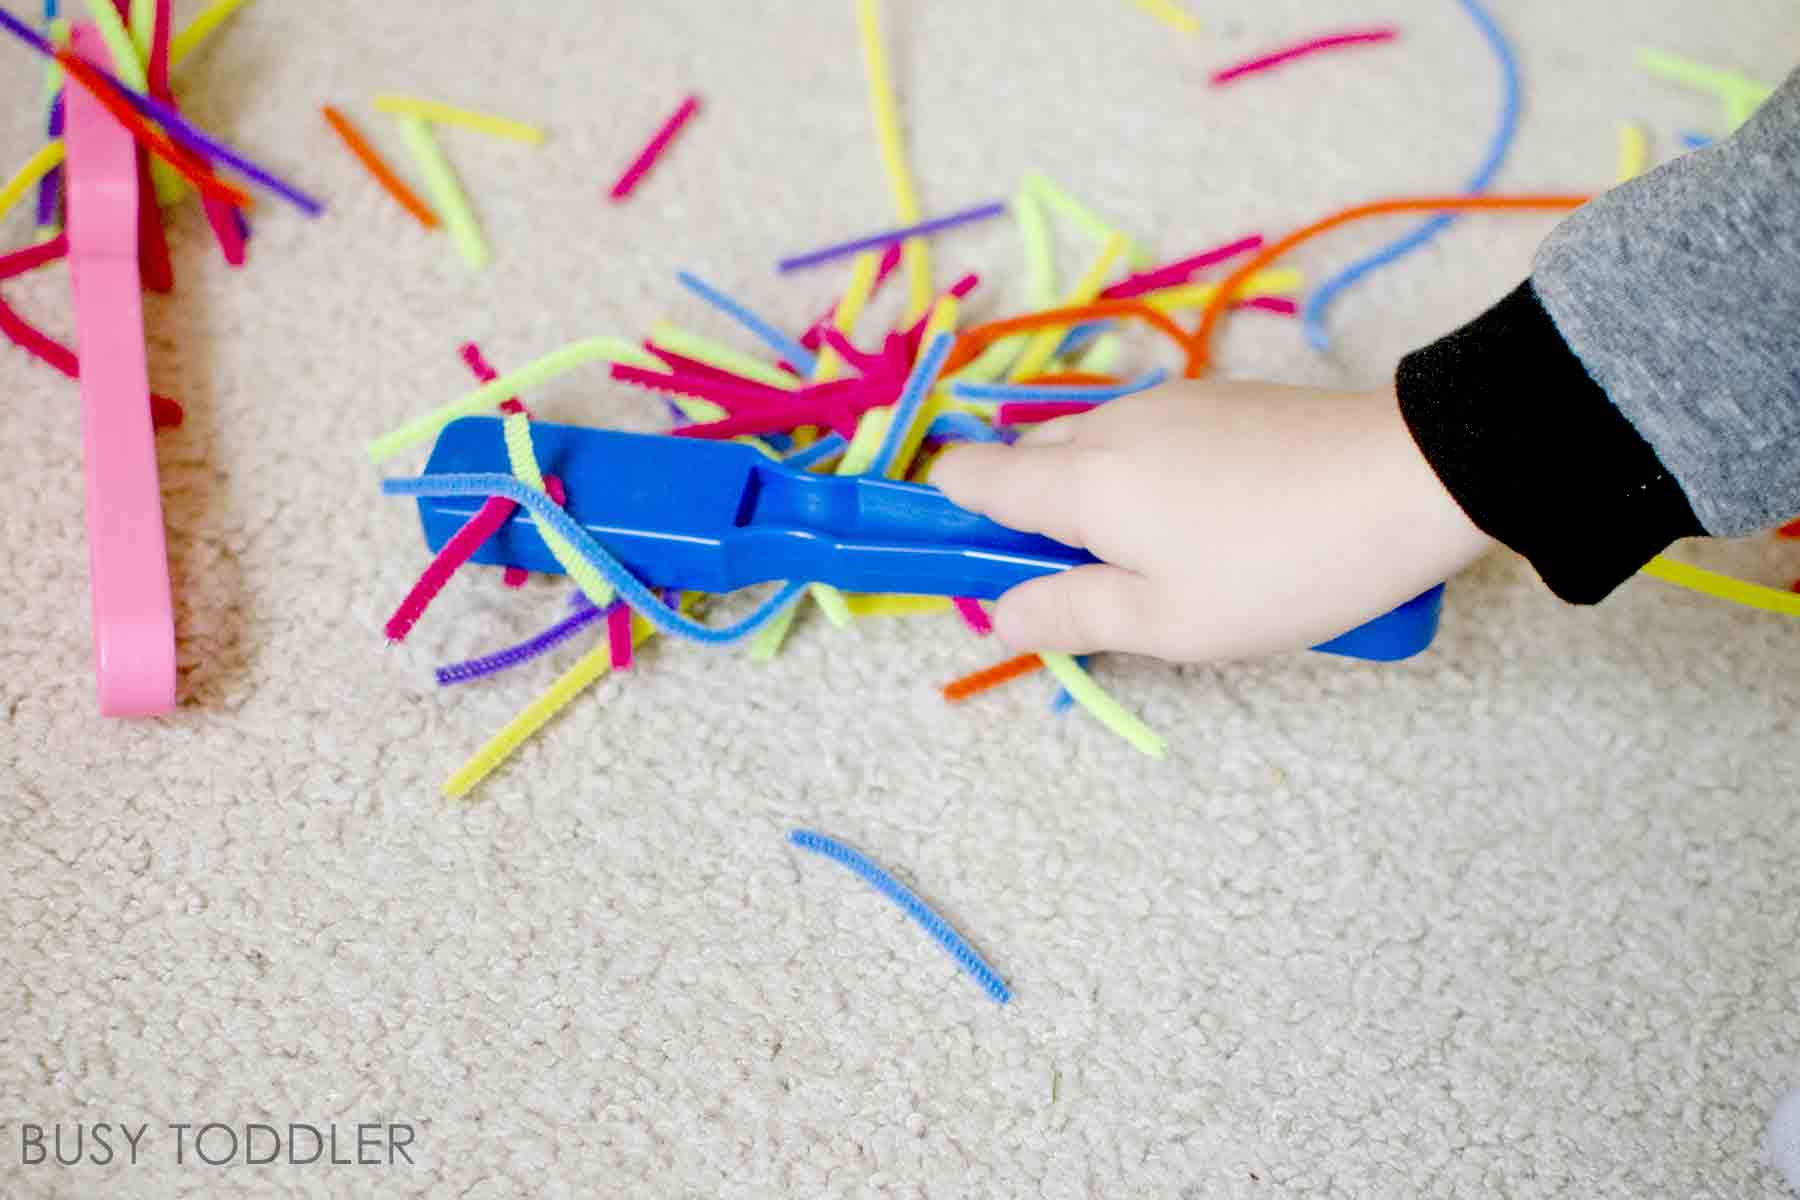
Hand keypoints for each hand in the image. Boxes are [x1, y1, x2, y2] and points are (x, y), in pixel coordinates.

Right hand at [927, 380, 1493, 661]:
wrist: (1412, 478)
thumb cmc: (1281, 566)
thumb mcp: (1169, 622)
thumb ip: (1071, 616)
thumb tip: (999, 614)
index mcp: (1081, 482)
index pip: (970, 477)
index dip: (950, 517)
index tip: (973, 563)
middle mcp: (1111, 426)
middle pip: (1029, 462)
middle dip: (1031, 519)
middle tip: (1088, 589)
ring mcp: (1171, 404)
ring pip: (1094, 449)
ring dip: (1097, 501)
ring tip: (1164, 566)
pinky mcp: (1223, 399)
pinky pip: (1149, 438)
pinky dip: (1148, 479)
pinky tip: (1211, 525)